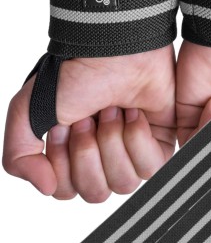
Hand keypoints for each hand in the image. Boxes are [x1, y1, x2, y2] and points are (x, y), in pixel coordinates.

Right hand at [2, 46, 175, 201]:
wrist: (115, 50)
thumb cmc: (75, 76)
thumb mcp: (30, 112)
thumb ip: (19, 156)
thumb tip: (45, 187)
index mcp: (71, 156)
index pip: (66, 191)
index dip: (64, 162)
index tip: (63, 126)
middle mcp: (101, 160)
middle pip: (97, 193)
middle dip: (89, 152)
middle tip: (88, 118)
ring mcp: (130, 155)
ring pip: (124, 183)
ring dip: (113, 142)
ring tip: (112, 111)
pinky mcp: (159, 146)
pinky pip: (151, 168)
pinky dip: (137, 138)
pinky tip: (133, 115)